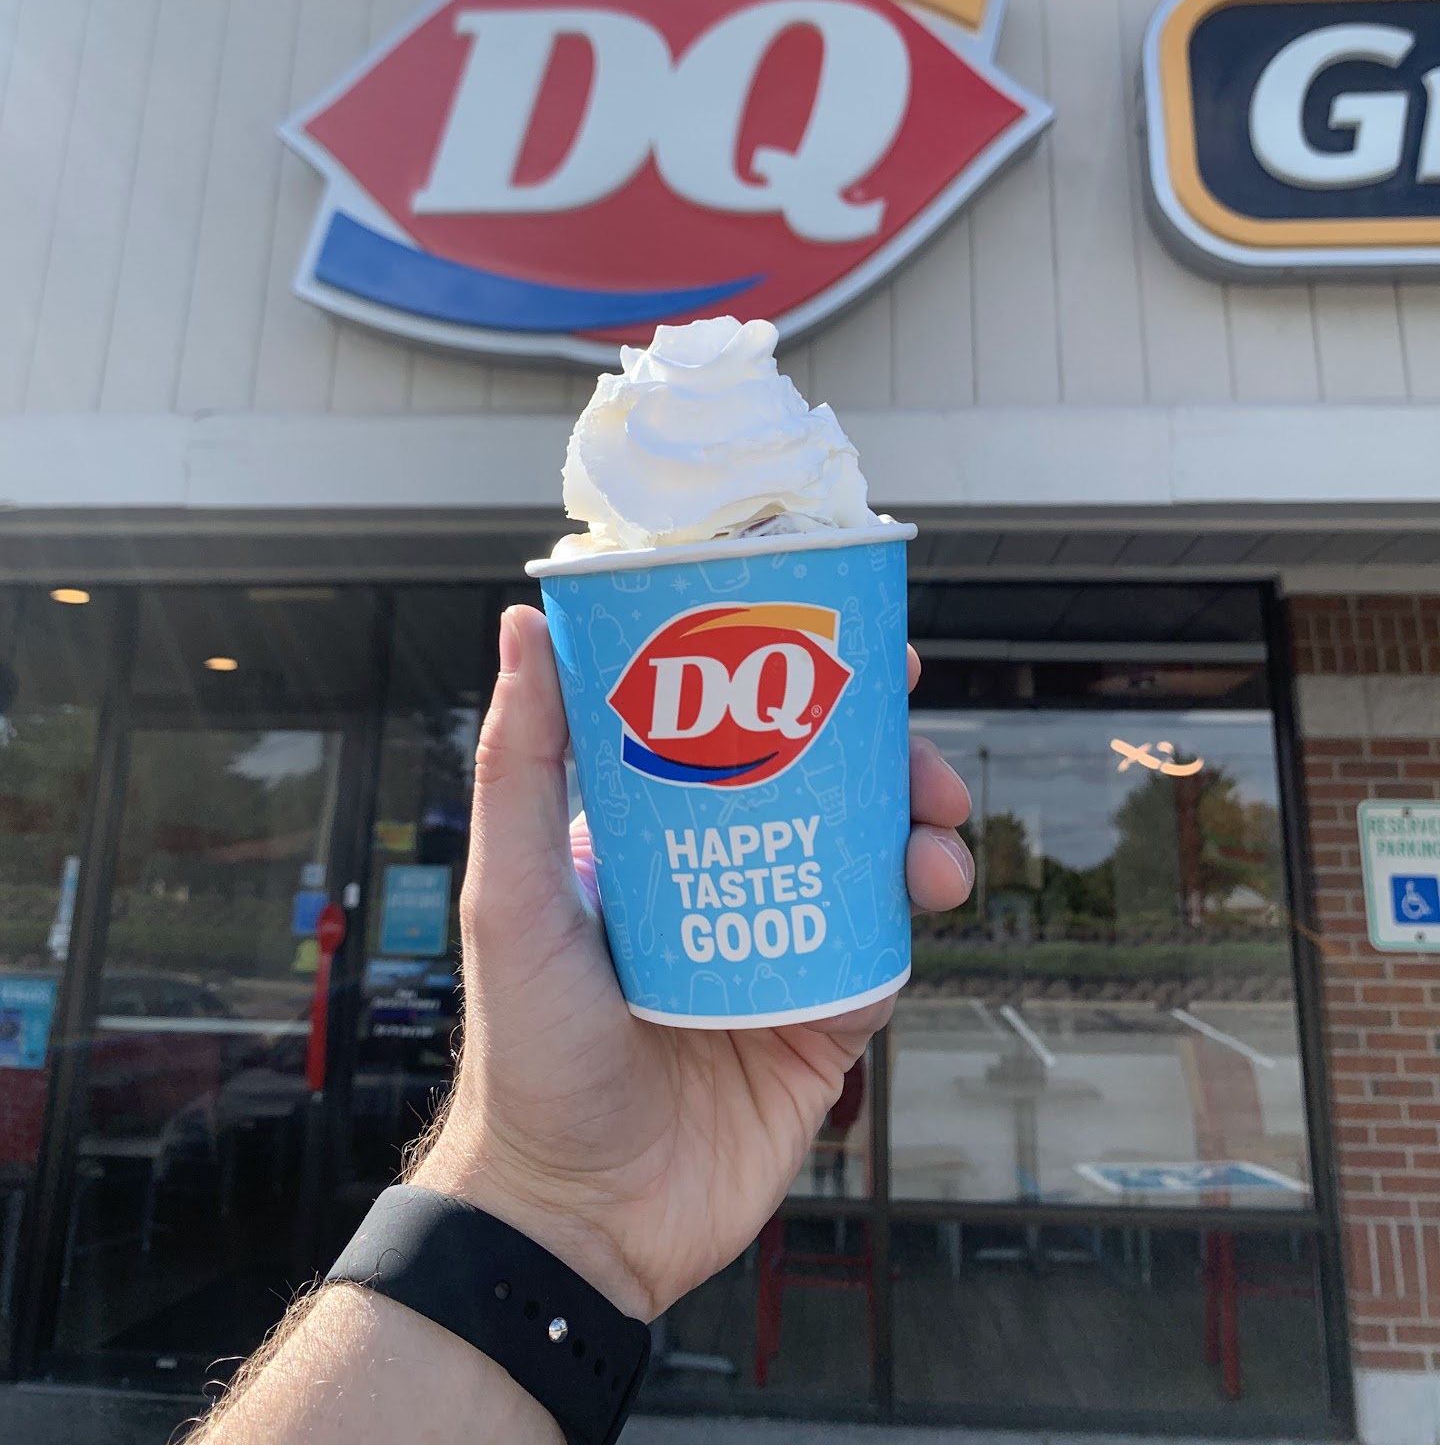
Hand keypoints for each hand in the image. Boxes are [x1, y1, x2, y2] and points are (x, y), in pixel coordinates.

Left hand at [414, 604, 972, 1321]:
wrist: (579, 1220)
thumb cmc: (525, 1056)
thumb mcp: (513, 894)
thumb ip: (521, 766)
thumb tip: (525, 629)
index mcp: (655, 841)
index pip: (737, 735)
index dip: (803, 686)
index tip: (856, 650)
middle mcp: (722, 885)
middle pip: (826, 793)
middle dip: (889, 762)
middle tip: (921, 762)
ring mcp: (777, 953)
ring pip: (871, 868)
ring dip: (918, 839)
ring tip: (937, 846)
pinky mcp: (819, 1028)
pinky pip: (880, 960)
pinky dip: (906, 930)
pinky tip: (916, 913)